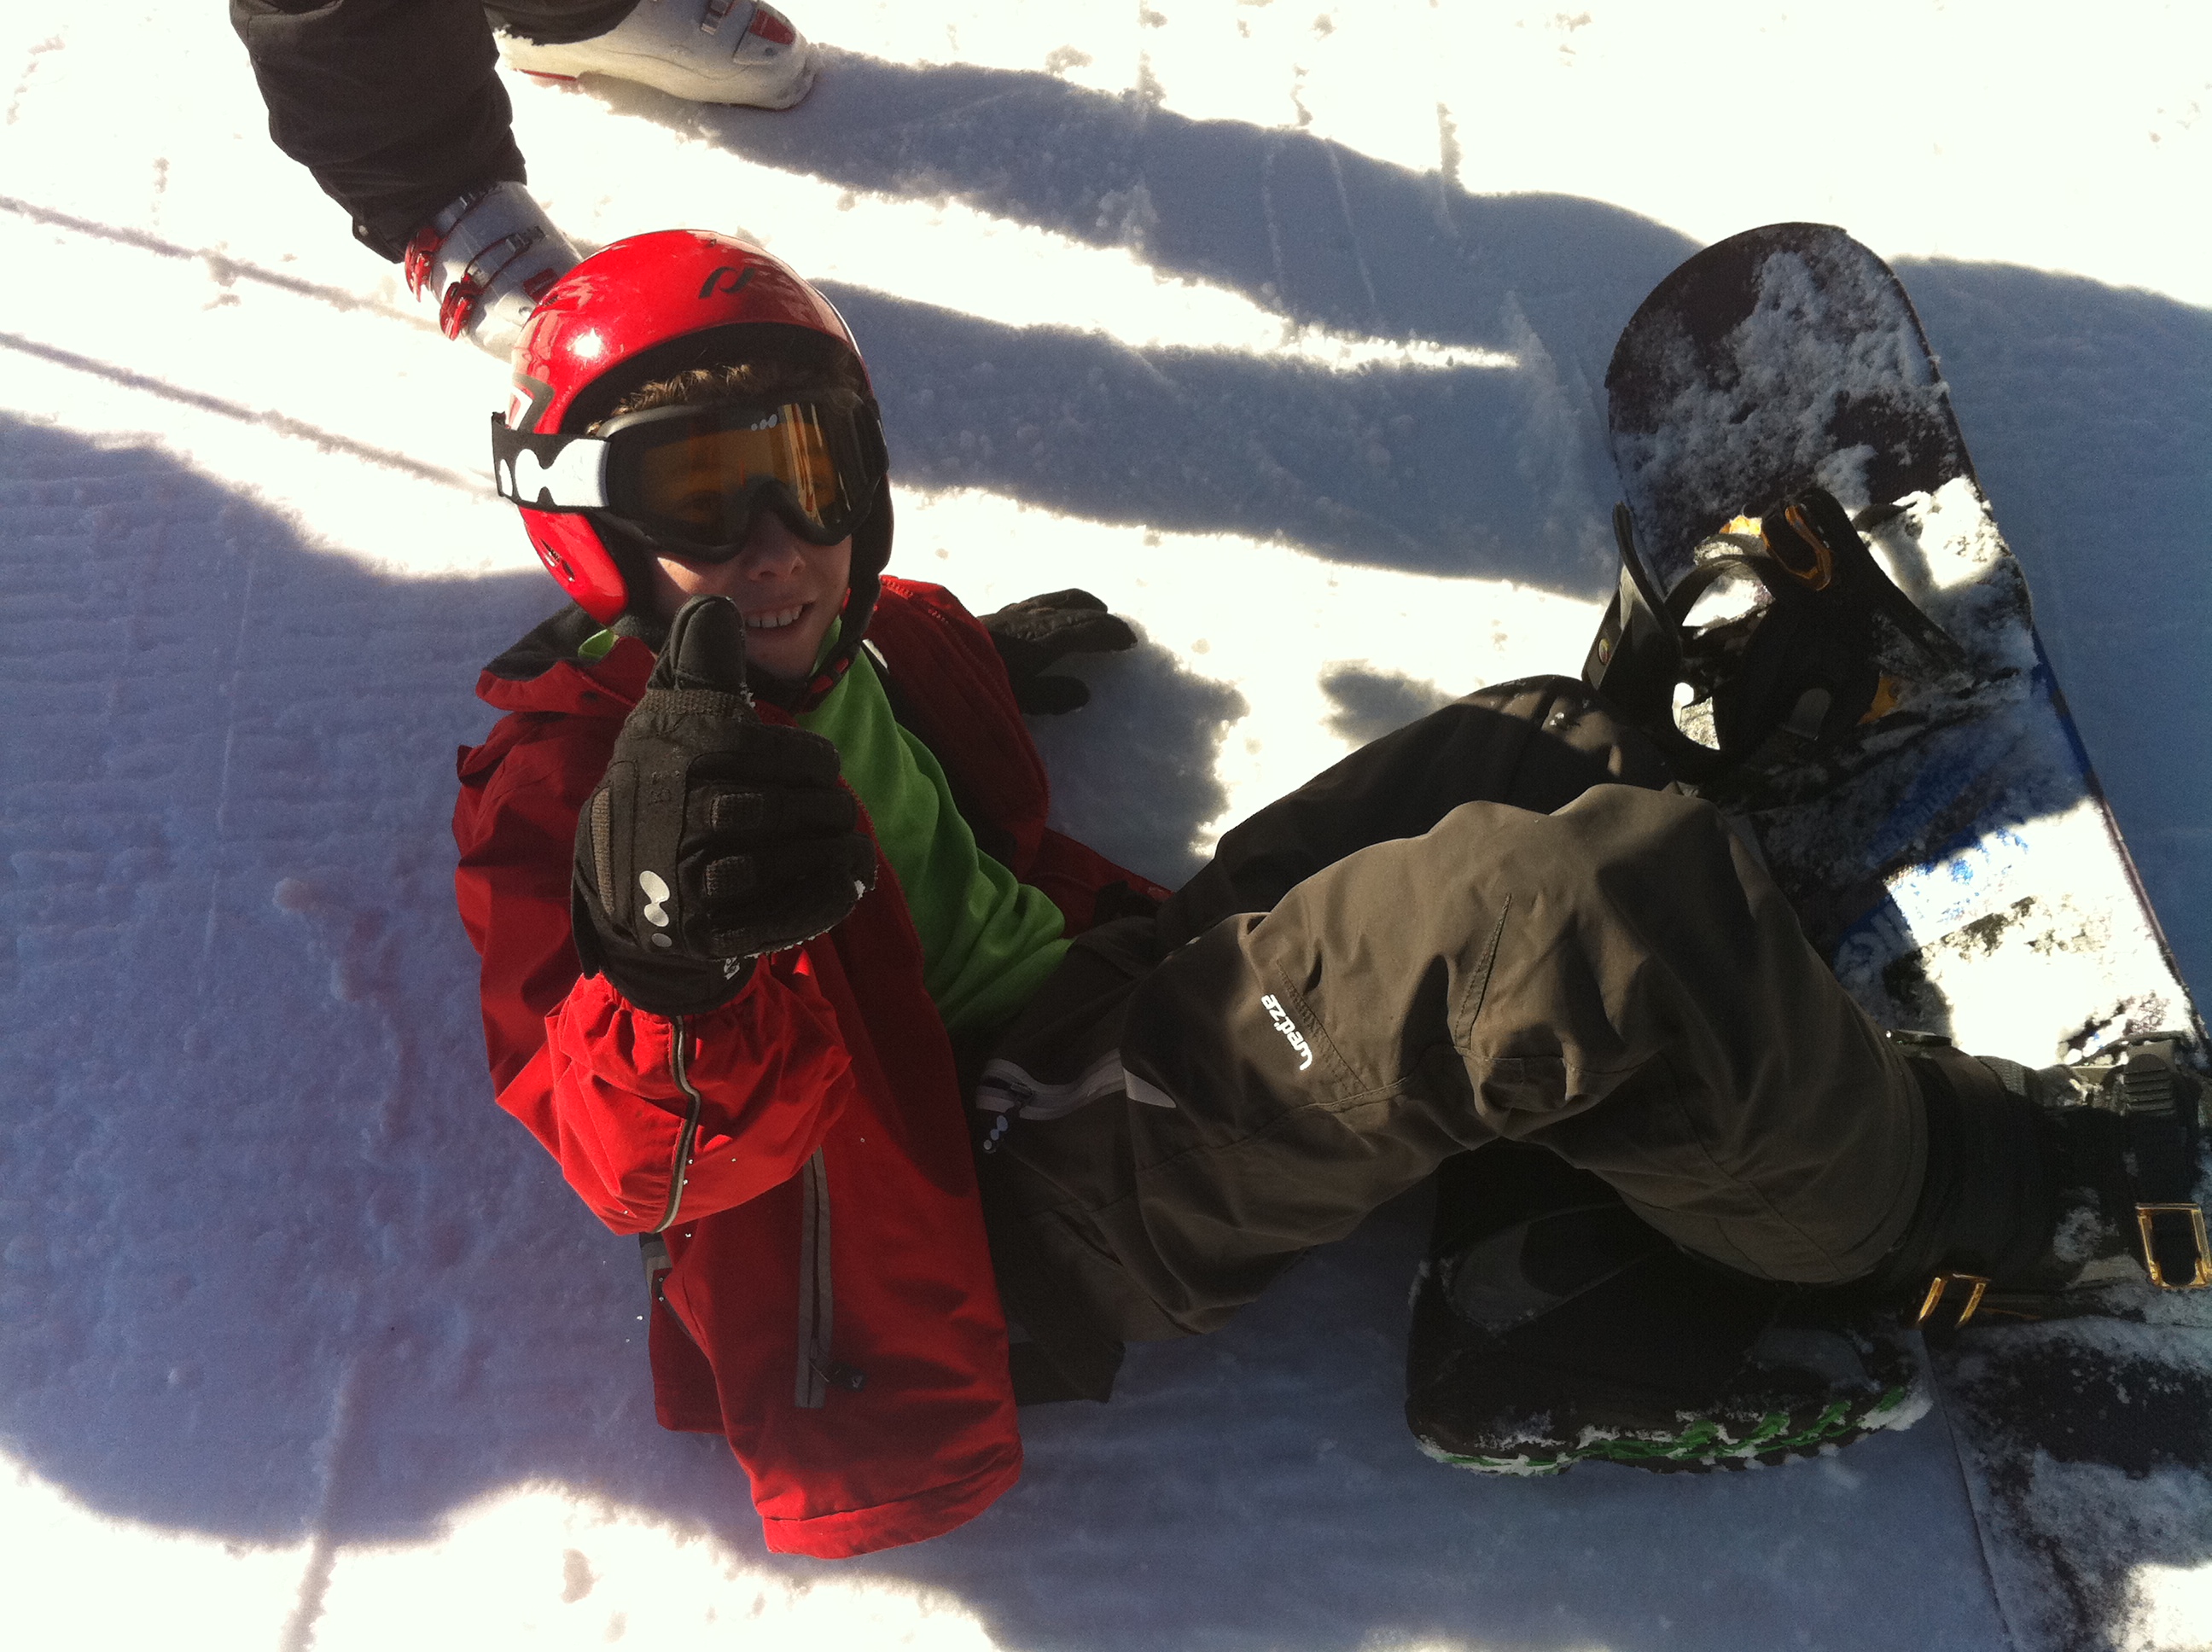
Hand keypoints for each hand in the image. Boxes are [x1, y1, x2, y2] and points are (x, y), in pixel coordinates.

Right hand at [570, 596, 876, 1016]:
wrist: (623, 885)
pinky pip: (780, 914)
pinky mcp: (706, 930)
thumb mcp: (670, 714)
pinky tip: (851, 879)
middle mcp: (677, 815)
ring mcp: (689, 879)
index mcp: (674, 755)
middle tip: (838, 807)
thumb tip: (714, 605)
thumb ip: (699, 662)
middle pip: (780, 809)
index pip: (763, 752)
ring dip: (830, 850)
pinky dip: (824, 896)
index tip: (822, 765)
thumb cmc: (662, 783)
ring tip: (851, 841)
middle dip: (824, 806)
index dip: (809, 759)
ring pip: (782, 860)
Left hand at [980, 589, 1137, 712]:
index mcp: (1041, 638)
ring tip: (1093, 609)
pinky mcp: (997, 615)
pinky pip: (1038, 602)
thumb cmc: (974, 685)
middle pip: (1073, 608)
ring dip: (1078, 604)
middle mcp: (1029, 618)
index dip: (1109, 633)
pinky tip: (1050, 613)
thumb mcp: (1015, 700)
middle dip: (1099, 616)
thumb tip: (1085, 693)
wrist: (927, 664)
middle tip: (1118, 626)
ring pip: (1054, 600)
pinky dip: (1057, 604)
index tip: (1129, 641)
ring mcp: (1011, 613)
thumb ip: (1050, 697)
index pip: (1085, 629)